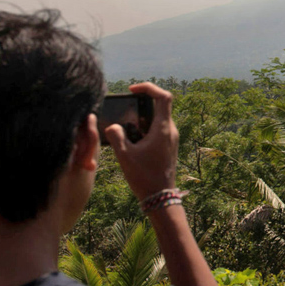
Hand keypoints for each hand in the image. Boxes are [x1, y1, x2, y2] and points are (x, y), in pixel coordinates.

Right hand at [105, 82, 178, 199]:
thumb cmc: (144, 177)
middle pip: (160, 106)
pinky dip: (146, 128)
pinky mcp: (169, 146)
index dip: (149, 88)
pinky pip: (158, 129)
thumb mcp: (125, 156)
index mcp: (163, 128)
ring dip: (143, 118)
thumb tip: (112, 126)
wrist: (160, 197)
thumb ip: (116, 137)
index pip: (163, 97)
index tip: (133, 90)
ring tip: (126, 125)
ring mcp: (171, 139)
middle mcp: (171, 131)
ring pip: (159, 118)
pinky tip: (132, 139)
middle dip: (143, 103)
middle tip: (126, 107)